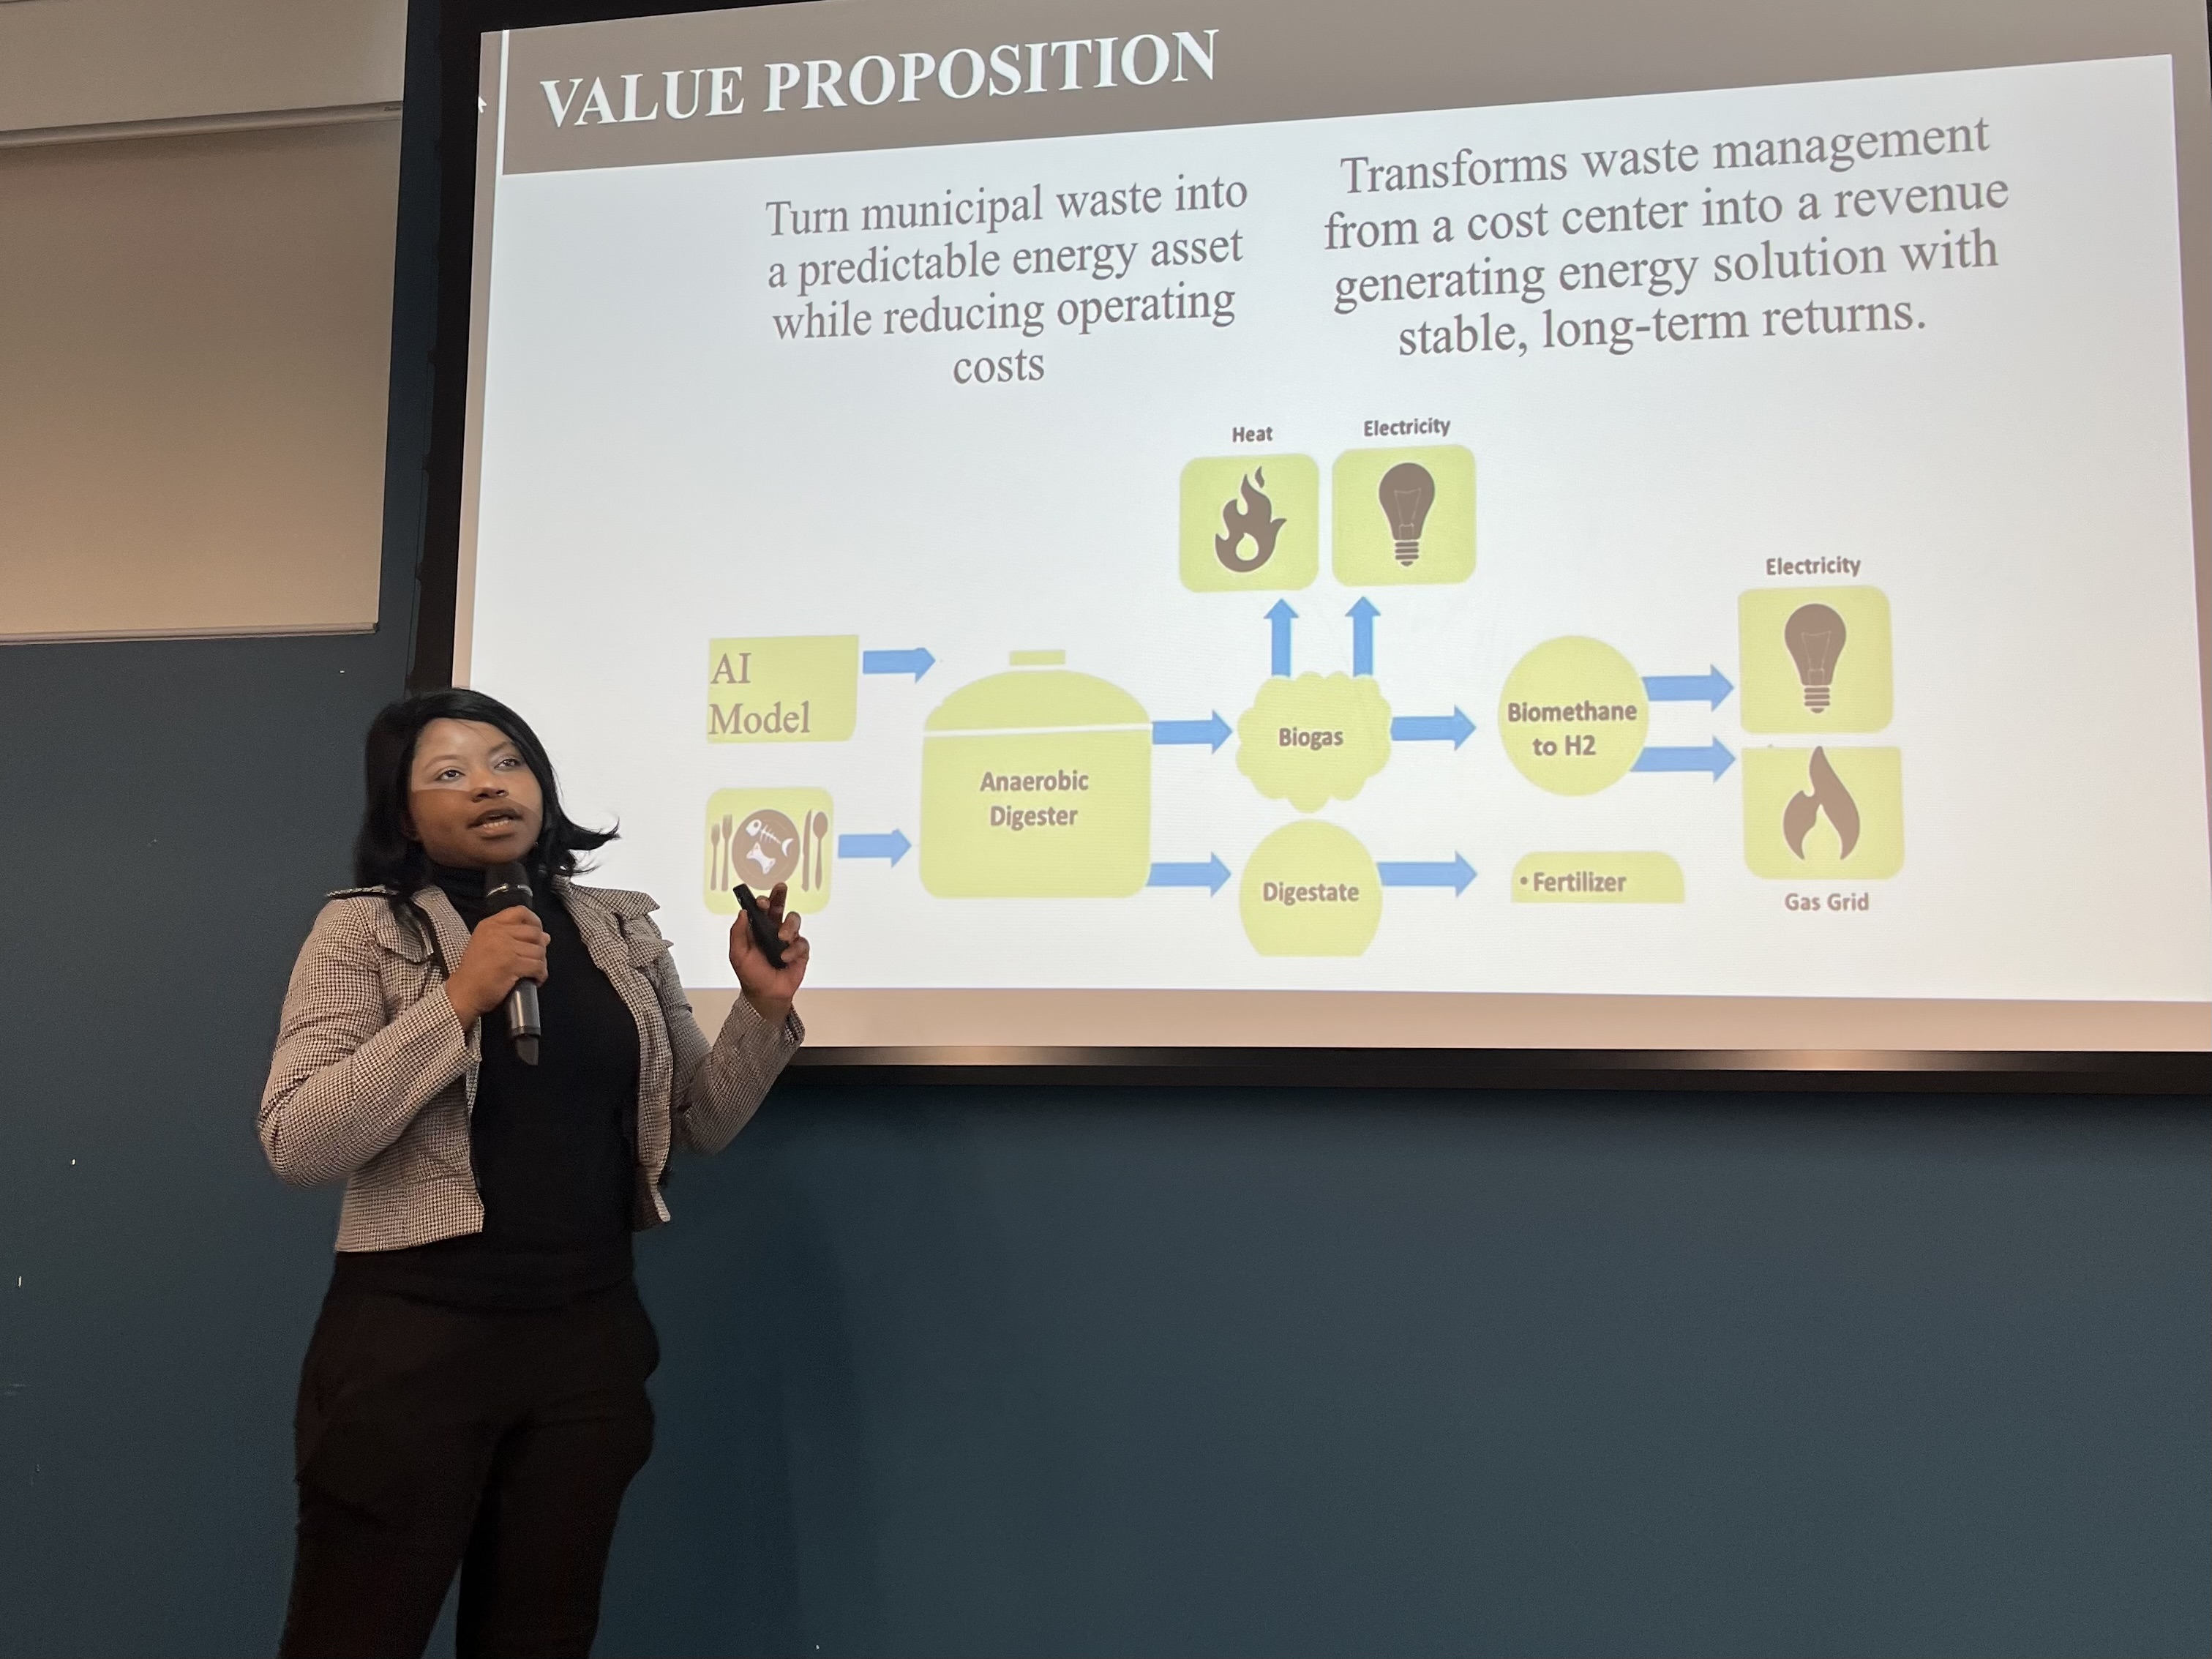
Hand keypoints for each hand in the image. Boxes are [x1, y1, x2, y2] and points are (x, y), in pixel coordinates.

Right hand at [444, 906, 548, 1023]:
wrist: (462, 993)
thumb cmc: (475, 973)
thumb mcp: (489, 946)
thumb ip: (514, 937)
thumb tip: (545, 936)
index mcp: (490, 925)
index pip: (521, 912)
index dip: (535, 922)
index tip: (537, 935)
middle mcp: (497, 932)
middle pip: (534, 932)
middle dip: (540, 947)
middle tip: (535, 960)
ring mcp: (504, 947)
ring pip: (538, 951)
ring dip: (541, 964)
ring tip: (534, 972)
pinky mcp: (511, 964)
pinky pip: (537, 966)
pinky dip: (540, 974)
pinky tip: (534, 980)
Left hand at [729, 882, 808, 1023]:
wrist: (766, 995)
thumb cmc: (751, 974)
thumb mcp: (737, 954)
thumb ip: (738, 933)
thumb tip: (742, 913)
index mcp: (758, 929)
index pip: (761, 909)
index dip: (762, 902)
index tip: (761, 901)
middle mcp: (774, 930)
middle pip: (779, 907)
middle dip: (780, 895)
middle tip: (780, 888)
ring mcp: (788, 940)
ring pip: (794, 920)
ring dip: (788, 926)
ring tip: (782, 937)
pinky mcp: (800, 951)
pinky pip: (801, 942)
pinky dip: (793, 950)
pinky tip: (785, 958)